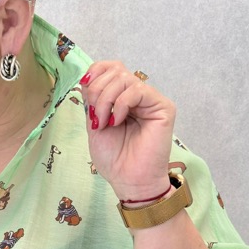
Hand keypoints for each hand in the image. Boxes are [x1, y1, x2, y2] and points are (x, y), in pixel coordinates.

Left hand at [79, 62, 175, 201]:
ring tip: (105, 123)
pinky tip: (117, 121)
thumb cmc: (114, 159)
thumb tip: (88, 79)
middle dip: (98, 90)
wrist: (129, 181)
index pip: (110, 68)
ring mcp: (150, 100)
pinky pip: (138, 90)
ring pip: (124, 78)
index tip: (85, 90)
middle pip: (116, 69)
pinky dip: (121, 104)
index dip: (95, 72)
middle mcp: (137, 95)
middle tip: (96, 117)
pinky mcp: (163, 107)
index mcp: (121, 97)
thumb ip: (92, 100)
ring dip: (106, 100)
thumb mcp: (94, 124)